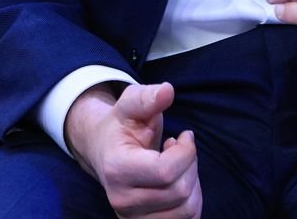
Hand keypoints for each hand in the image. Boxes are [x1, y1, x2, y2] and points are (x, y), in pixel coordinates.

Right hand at [63, 82, 200, 217]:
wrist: (103, 151)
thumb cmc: (121, 126)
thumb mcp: (130, 105)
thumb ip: (147, 97)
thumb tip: (167, 90)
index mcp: (117, 169)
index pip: (166, 172)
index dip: (186, 152)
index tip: (184, 136)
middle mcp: (122, 200)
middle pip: (180, 191)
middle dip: (191, 164)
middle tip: (180, 149)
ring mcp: (132, 217)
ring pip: (187, 209)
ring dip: (193, 184)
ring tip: (178, 166)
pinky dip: (191, 201)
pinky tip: (178, 182)